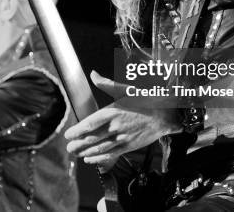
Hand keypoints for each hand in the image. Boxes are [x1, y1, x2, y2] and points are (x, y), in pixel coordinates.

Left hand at [65, 72, 180, 165]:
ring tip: (75, 154)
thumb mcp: (125, 89)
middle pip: (93, 138)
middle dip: (78, 144)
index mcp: (113, 111)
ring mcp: (122, 138)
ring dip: (86, 152)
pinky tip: (90, 159)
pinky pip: (111, 154)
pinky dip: (99, 158)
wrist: (165, 114)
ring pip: (100, 148)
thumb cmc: (145, 100)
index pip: (91, 123)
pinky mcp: (128, 146)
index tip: (68, 134)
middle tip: (68, 147)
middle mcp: (116, 126)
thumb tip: (93, 74)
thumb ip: (107, 83)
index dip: (78, 131)